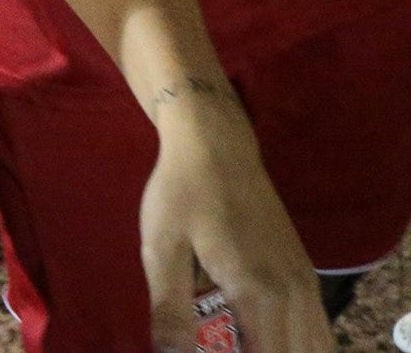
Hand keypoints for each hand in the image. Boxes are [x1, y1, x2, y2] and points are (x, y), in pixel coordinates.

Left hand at [138, 88, 332, 352]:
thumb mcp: (161, 249)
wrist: (216, 144)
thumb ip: (169, 309)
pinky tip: (259, 337)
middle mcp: (293, 293)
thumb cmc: (182, 193)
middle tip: (220, 343)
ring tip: (237, 339)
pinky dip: (296, 342)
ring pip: (314, 345)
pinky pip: (316, 327)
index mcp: (258, 292)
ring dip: (282, 351)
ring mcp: (305, 282)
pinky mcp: (304, 272)